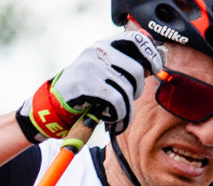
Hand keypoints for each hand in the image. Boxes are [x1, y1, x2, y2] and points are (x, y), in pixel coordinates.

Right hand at [19, 30, 162, 142]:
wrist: (55, 104)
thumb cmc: (85, 90)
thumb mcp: (104, 71)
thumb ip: (126, 65)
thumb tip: (157, 62)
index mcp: (104, 44)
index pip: (135, 39)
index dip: (150, 54)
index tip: (156, 68)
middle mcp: (98, 51)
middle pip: (136, 71)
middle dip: (137, 91)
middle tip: (128, 102)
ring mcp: (91, 67)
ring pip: (127, 90)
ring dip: (126, 110)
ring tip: (118, 117)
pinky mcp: (86, 84)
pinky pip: (116, 101)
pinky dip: (119, 115)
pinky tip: (111, 120)